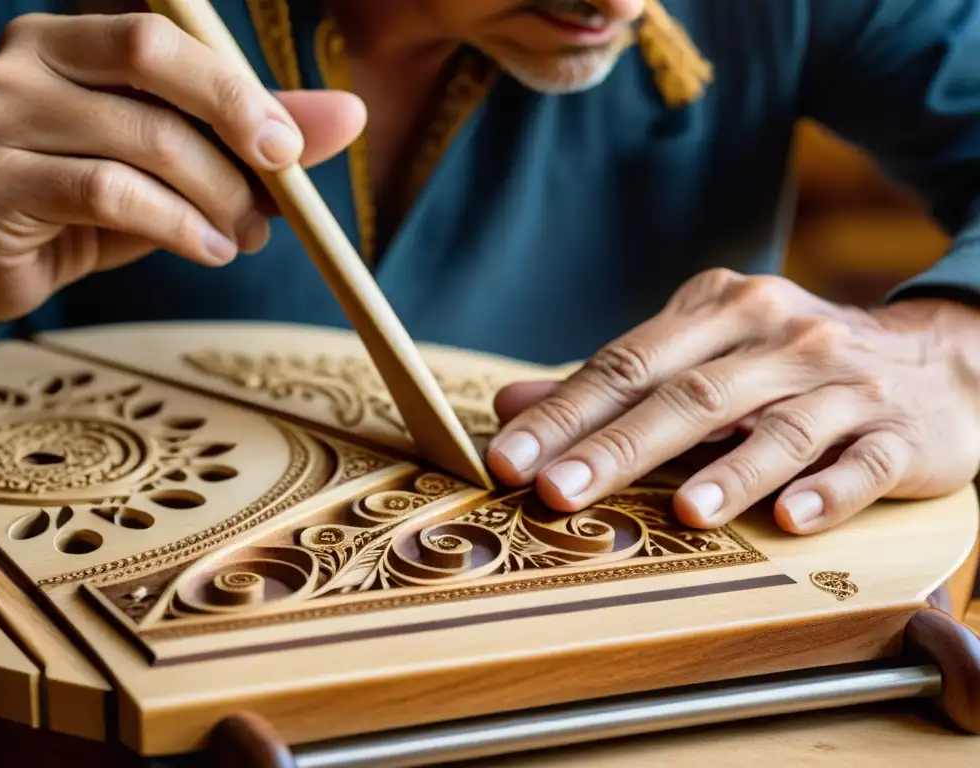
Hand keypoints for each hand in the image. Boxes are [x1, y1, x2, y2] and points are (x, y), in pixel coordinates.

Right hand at [0, 12, 364, 329]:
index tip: (290, 144)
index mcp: (67, 41)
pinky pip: (110, 194)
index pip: (163, 38)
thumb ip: (249, 133)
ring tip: (243, 236)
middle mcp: (21, 64)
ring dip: (217, 196)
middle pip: (149, 62)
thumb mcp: (176, 164)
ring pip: (142, 141)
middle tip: (282, 183)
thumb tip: (348, 115)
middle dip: (233, 123)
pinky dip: (179, 227)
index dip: (235, 87)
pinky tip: (209, 249)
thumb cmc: (92, 204)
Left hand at [486, 270, 979, 533]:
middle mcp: (781, 338)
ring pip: (780, 429)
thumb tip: (512, 406)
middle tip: (557, 493)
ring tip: (682, 512)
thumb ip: (612, 381)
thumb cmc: (787, 363)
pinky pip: (863, 464)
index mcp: (722, 310)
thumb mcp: (700, 353)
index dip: (564, 414)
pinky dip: (828, 491)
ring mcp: (844, 385)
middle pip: (689, 395)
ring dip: (730, 472)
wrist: (932, 357)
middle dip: (618, 447)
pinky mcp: (899, 433)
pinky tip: (792, 521)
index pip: (628, 363)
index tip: (508, 460)